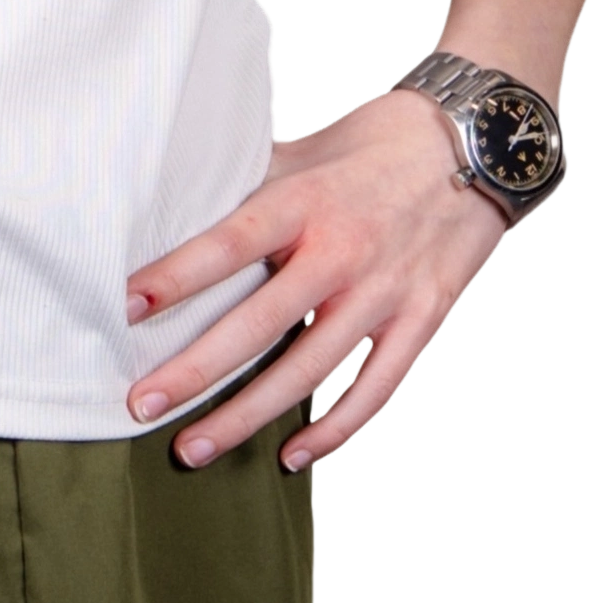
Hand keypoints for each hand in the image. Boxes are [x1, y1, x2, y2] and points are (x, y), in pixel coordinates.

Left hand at [120, 89, 511, 470]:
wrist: (478, 143)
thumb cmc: (375, 144)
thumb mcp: (305, 151)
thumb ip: (248, 184)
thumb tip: (176, 203)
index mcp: (303, 201)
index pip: (227, 244)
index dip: (175, 277)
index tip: (124, 307)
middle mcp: (341, 250)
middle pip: (259, 323)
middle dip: (194, 370)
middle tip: (140, 406)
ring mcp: (385, 291)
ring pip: (308, 369)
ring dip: (248, 415)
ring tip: (193, 449)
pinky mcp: (423, 318)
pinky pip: (375, 388)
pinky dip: (335, 429)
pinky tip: (291, 459)